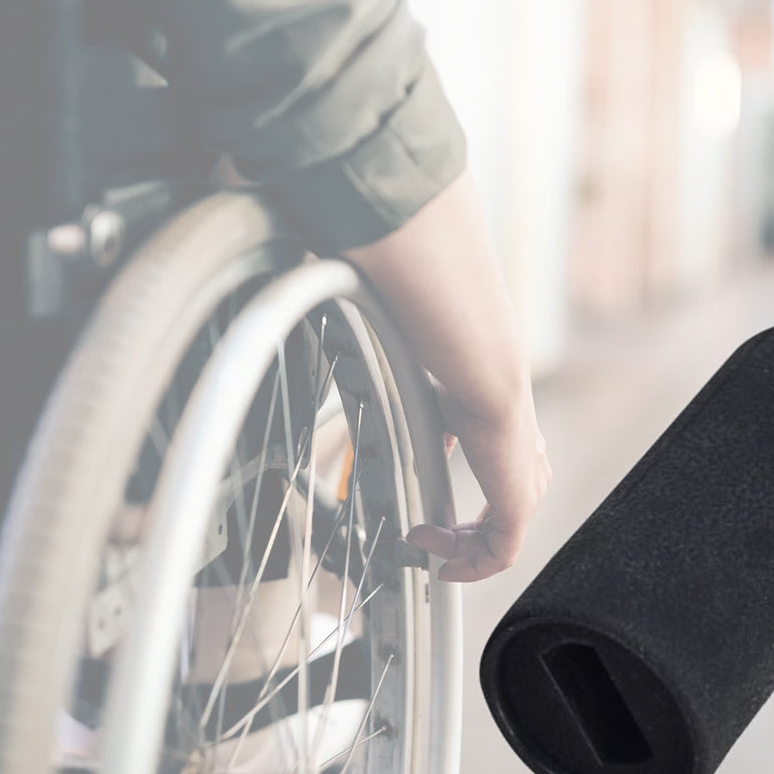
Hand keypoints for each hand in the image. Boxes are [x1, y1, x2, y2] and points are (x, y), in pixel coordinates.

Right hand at [342, 170, 549, 580]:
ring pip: (525, 495)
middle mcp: (498, 385)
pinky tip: (439, 558)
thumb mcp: (348, 281)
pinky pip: (515, 521)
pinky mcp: (506, 434)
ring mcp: (509, 409)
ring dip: (484, 537)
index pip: (490, 425)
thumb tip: (248, 215)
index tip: (422, 479)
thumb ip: (316, 276)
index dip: (461, 459)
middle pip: (525, 466)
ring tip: (433, 554)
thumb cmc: (374, 244)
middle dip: (487, 513)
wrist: (413, 231)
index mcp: (471, 359)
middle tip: (433, 533)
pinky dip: (486, 554)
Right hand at [406, 383, 551, 581]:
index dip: (468, 525)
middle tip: (424, 539)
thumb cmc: (471, 391)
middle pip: (496, 531)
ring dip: (455, 552)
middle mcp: (530, 478)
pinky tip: (445, 562)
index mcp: (520, 457)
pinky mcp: (519, 510)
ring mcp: (527, 495)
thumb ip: (445, 442)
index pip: (499, 506)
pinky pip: (500, 556)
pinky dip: (471, 566)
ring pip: (496, 545)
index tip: (437, 527)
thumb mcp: (452, 421)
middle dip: (457, 543)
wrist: (487, 387)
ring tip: (424, 544)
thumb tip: (433, 452)